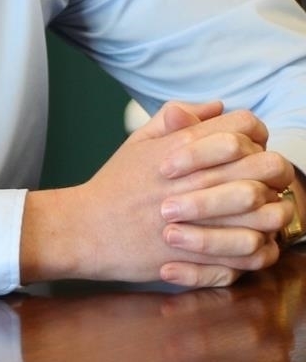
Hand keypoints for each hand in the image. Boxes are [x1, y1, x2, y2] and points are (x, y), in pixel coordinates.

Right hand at [20, 100, 293, 287]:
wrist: (87, 228)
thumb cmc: (114, 184)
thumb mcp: (139, 139)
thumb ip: (178, 116)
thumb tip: (218, 105)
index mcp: (182, 147)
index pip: (244, 126)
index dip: (257, 134)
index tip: (251, 149)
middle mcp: (195, 179)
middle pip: (264, 166)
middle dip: (275, 171)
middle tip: (268, 181)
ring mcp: (198, 219)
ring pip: (265, 212)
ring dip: (274, 211)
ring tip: (268, 213)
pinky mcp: (199, 256)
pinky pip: (251, 253)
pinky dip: (262, 248)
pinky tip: (255, 242)